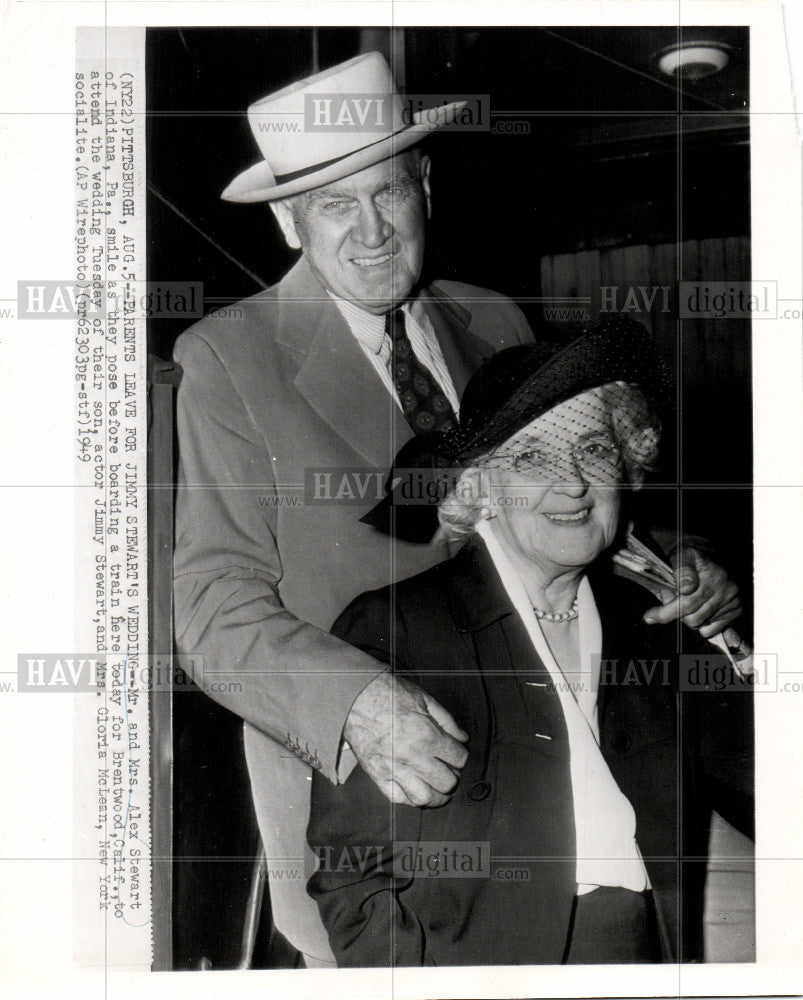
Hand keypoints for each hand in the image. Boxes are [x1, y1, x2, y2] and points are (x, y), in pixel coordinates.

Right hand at [343, 672, 468, 807]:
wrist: (356, 697)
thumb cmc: (389, 694)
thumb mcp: (424, 699)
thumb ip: (447, 721)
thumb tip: (462, 738)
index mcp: (428, 736)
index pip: (459, 759)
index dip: (461, 756)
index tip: (456, 753)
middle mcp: (414, 757)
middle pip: (447, 782)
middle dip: (453, 776)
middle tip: (448, 769)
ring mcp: (395, 769)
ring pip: (425, 798)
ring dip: (437, 796)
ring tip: (438, 789)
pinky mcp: (378, 775)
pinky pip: (399, 798)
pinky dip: (411, 798)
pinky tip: (416, 789)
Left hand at [643, 547, 741, 636]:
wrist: (708, 557)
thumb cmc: (689, 559)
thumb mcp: (681, 556)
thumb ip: (681, 570)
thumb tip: (685, 589)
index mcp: (712, 576)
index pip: (686, 604)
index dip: (665, 613)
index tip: (649, 617)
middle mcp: (725, 589)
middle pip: (692, 618)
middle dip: (675, 613)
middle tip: (668, 603)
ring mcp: (732, 600)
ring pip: (700, 624)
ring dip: (687, 618)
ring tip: (684, 603)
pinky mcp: (736, 610)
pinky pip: (712, 629)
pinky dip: (701, 625)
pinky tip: (698, 610)